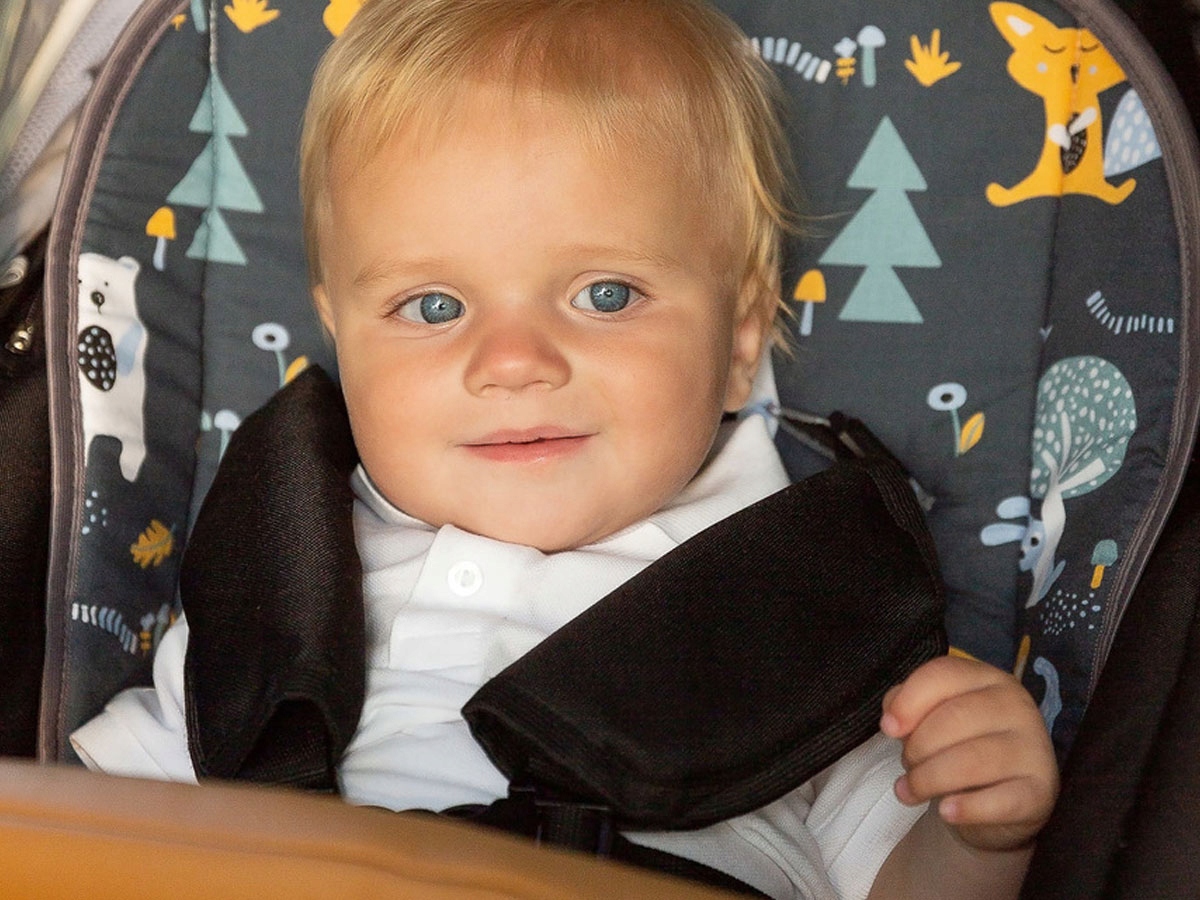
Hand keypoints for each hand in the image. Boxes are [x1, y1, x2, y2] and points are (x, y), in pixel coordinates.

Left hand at [880, 655, 1058, 852]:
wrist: (1002, 801)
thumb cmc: (961, 746)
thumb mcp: (933, 717)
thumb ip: (908, 706)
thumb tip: (892, 720)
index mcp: (987, 678)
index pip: (944, 674)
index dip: (909, 701)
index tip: (888, 729)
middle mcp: (1016, 705)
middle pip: (953, 718)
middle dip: (917, 747)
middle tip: (907, 765)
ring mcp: (1033, 748)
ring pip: (970, 761)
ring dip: (928, 780)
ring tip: (911, 791)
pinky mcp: (1040, 792)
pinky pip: (999, 801)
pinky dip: (966, 808)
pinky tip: (946, 811)